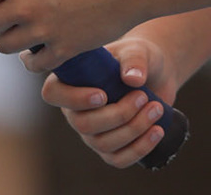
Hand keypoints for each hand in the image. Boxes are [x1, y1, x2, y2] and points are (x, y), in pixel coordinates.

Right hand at [40, 36, 175, 168]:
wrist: (156, 75)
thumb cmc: (138, 59)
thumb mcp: (138, 51)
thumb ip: (134, 59)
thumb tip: (132, 79)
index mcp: (71, 81)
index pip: (53, 93)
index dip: (74, 99)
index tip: (103, 95)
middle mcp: (76, 110)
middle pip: (83, 124)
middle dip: (117, 114)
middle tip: (143, 96)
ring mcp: (92, 133)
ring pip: (104, 143)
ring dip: (133, 128)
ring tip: (156, 108)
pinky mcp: (112, 148)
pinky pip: (119, 159)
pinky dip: (140, 148)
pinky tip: (157, 131)